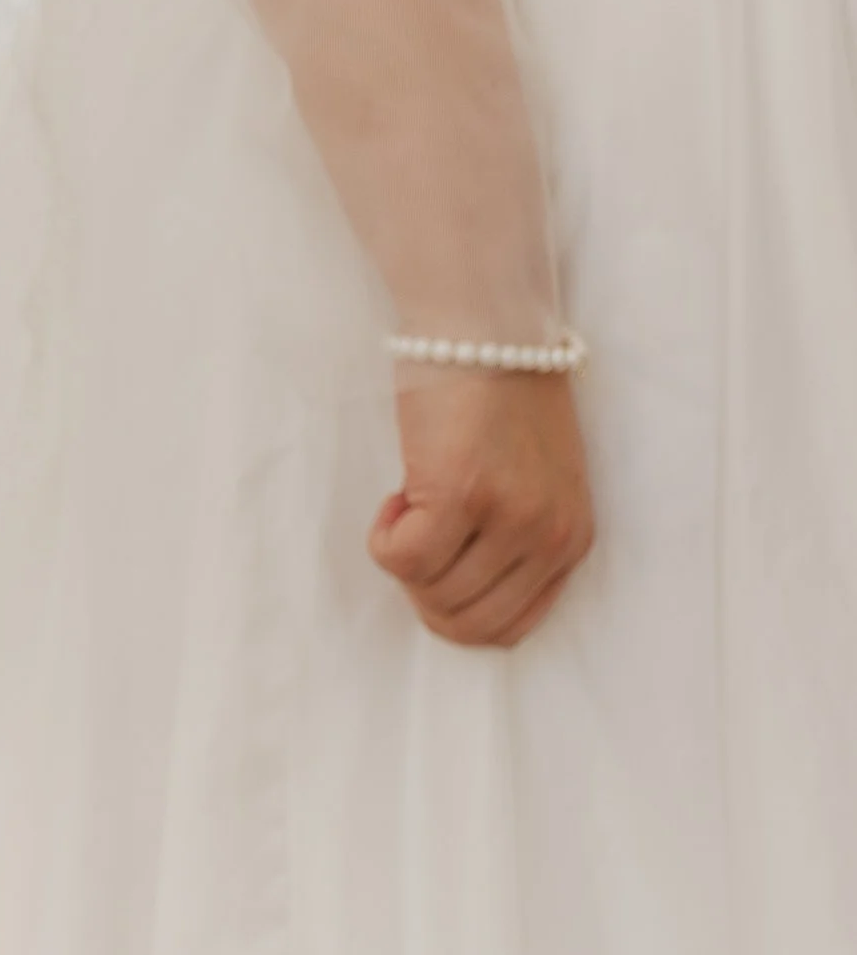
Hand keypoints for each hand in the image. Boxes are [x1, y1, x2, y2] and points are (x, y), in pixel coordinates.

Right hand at [369, 365, 593, 646]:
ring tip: (413, 501)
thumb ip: (516, 543)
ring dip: (404, 556)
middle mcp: (550, 535)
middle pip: (464, 623)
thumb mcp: (534, 485)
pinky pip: (401, 559)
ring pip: (430, 593)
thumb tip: (455, 598)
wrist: (485, 325)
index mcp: (572, 539)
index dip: (454, 609)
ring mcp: (510, 516)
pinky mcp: (462, 493)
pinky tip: (398, 493)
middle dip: (424, 592)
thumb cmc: (502, 396)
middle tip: (415, 535)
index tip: (440, 563)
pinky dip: (383, 537)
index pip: (507, 630)